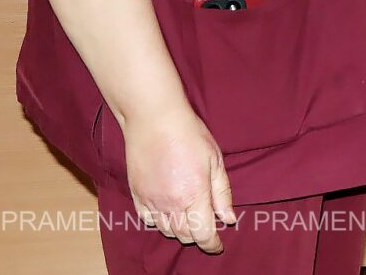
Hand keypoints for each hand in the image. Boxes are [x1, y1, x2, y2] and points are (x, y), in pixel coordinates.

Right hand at [124, 104, 235, 253]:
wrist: (154, 120)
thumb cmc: (189, 135)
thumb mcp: (215, 160)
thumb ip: (222, 193)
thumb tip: (228, 219)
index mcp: (194, 195)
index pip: (203, 234)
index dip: (212, 244)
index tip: (218, 245)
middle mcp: (171, 203)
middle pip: (185, 236)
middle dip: (198, 236)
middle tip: (206, 226)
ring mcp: (152, 201)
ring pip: (166, 231)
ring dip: (180, 231)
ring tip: (189, 218)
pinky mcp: (137, 195)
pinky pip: (148, 220)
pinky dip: (160, 223)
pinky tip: (168, 213)